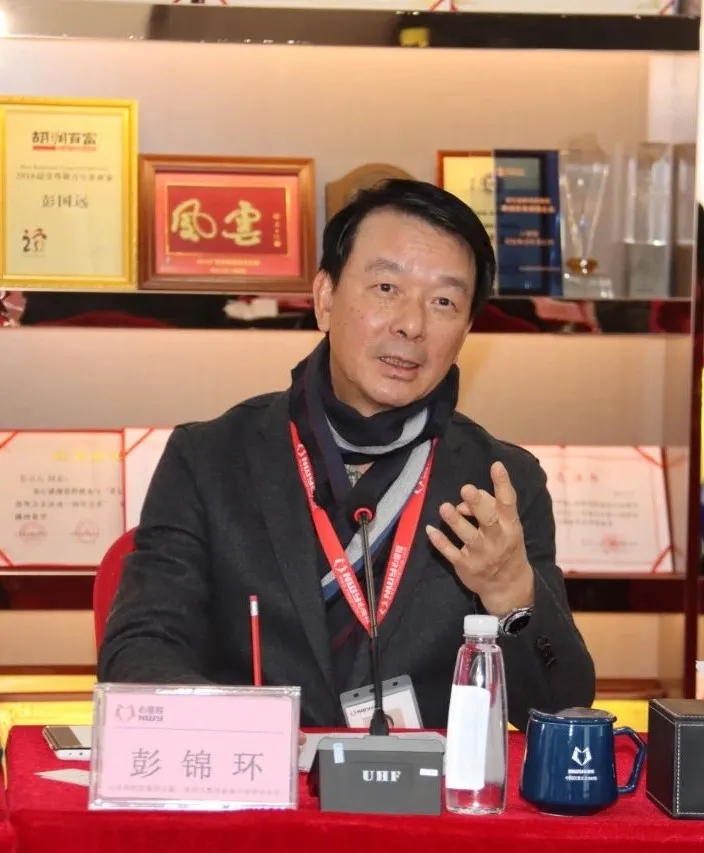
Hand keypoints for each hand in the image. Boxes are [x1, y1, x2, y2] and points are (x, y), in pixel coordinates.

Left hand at [426, 461, 533, 615]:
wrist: (509, 586)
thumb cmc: (506, 547)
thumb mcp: (507, 528)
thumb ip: (489, 509)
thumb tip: (464, 500)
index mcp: (510, 526)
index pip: (508, 502)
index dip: (503, 484)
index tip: (496, 465)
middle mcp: (497, 539)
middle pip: (489, 519)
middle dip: (478, 504)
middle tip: (466, 489)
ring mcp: (482, 554)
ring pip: (469, 536)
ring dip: (456, 522)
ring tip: (445, 507)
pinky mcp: (466, 566)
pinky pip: (452, 553)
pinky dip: (441, 542)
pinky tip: (430, 530)